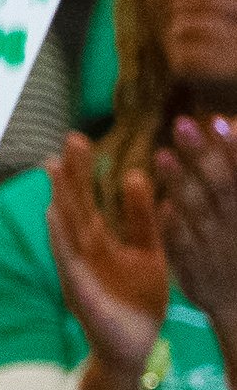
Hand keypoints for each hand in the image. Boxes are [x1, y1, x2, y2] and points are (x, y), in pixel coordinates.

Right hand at [50, 133, 167, 389]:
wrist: (136, 347)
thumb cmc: (138, 300)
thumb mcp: (148, 253)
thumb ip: (141, 219)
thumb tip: (137, 176)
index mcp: (101, 242)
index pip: (89, 200)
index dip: (83, 171)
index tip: (79, 138)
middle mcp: (84, 252)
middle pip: (74, 207)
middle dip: (70, 175)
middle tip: (68, 140)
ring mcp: (79, 271)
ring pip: (67, 229)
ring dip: (59, 199)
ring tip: (53, 169)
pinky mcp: (80, 291)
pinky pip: (68, 260)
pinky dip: (59, 238)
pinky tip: (54, 216)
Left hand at [155, 119, 236, 345]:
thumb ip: (235, 174)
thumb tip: (232, 127)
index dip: (234, 150)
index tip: (221, 121)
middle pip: (222, 188)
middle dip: (203, 157)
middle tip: (182, 123)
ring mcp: (217, 247)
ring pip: (199, 213)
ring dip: (180, 183)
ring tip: (161, 155)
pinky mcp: (195, 267)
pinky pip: (182, 244)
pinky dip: (173, 225)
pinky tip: (161, 205)